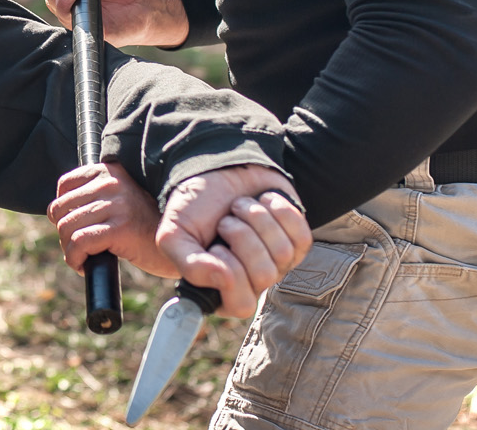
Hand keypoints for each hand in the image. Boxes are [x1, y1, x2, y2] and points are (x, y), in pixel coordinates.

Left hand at [49, 162, 177, 277]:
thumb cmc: (150, 227)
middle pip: (60, 209)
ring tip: (84, 257)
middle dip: (65, 233)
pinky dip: (75, 259)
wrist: (181, 245)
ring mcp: (117, 205)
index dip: (63, 210)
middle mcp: (112, 183)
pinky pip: (78, 244)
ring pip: (66, 228)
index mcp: (112, 172)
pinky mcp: (119, 228)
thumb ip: (99, 197)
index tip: (76, 226)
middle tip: (80, 247)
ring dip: (69, 249)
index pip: (65, 185)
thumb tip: (60, 214)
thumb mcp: (124, 200)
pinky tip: (84, 266)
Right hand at [155, 165, 309, 318]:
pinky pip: (301, 236)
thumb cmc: (193, 207)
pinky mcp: (296, 240)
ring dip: (257, 219)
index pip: (241, 304)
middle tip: (226, 222)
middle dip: (242, 237)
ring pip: (282, 253)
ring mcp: (277, 263)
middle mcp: (252, 282)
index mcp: (222, 291)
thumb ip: (190, 266)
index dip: (231, 272)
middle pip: (264, 276)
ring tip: (240, 208)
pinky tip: (263, 203)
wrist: (216, 171)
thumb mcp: (174, 236)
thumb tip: (224, 281)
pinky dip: (279, 211)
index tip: (215, 246)